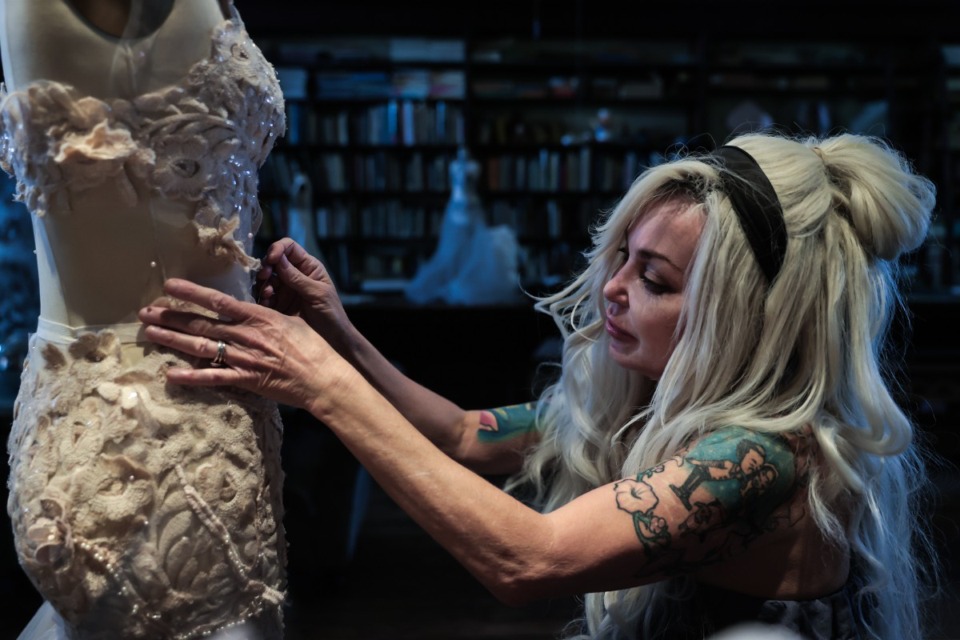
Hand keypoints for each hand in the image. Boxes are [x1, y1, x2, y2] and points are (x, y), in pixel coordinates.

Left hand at [138, 278, 355, 415]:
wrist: (324, 377)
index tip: (169, 286)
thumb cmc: (313, 347)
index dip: (192, 293)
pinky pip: (213, 378)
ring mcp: (244, 358)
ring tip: (151, 334)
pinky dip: (191, 377)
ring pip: (201, 346)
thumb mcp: (290, 321)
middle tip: (146, 312)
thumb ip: (265, 316)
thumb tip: (247, 310)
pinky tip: (171, 374)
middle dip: (171, 317)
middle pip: (201, 323)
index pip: (218, 301)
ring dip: (173, 340)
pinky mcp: (246, 380)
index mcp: (258, 316)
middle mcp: (247, 335)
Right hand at [255, 237, 353, 354]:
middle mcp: (294, 275)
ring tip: (268, 294)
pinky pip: (264, 296)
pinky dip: (262, 298)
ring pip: (266, 279)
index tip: (272, 259)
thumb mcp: (317, 294)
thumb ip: (297, 277)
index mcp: (308, 267)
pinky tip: (267, 303)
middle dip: (266, 267)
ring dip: (263, 284)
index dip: (278, 249)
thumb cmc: (331, 314)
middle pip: (273, 262)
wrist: (331, 340)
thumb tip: (279, 258)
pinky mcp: (278, 304)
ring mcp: (285, 289)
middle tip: (264, 276)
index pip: (289, 248)